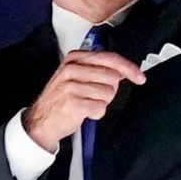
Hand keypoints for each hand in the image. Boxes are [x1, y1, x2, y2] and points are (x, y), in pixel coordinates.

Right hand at [23, 50, 145, 151]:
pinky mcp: (73, 103)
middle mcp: (71, 69)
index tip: (139, 76)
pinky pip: (100, 108)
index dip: (129, 68)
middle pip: (112, 77)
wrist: (41, 121)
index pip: (110, 58)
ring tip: (86, 103)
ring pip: (108, 93)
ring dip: (101, 103)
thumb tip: (124, 69)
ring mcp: (71, 86)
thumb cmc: (62, 99)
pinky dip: (96, 113)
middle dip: (109, 90)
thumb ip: (99, 68)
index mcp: (74, 58)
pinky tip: (84, 112)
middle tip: (93, 96)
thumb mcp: (76, 76)